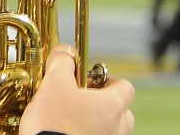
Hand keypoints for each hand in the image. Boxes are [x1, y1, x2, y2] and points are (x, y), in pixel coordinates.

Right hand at [19, 44, 134, 134]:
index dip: (108, 80)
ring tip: (71, 119)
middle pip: (122, 112)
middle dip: (104, 104)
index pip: (125, 87)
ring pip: (110, 129)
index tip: (90, 78)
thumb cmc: (53, 123)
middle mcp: (117, 128)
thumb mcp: (54, 84)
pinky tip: (67, 133)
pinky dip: (86, 134)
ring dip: (96, 122)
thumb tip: (65, 52)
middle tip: (81, 100)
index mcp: (112, 106)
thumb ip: (62, 63)